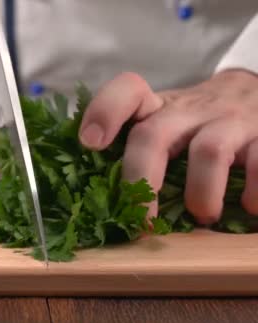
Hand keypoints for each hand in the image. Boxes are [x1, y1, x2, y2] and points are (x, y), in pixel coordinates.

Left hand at [79, 70, 257, 223]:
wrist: (257, 91)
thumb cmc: (198, 121)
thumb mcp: (165, 122)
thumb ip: (138, 149)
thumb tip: (102, 203)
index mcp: (157, 108)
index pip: (127, 92)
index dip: (104, 112)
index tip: (90, 142)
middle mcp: (189, 111)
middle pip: (152, 137)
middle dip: (140, 184)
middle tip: (141, 222)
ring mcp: (228, 120)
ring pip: (208, 153)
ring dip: (201, 195)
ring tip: (203, 216)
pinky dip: (254, 193)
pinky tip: (250, 208)